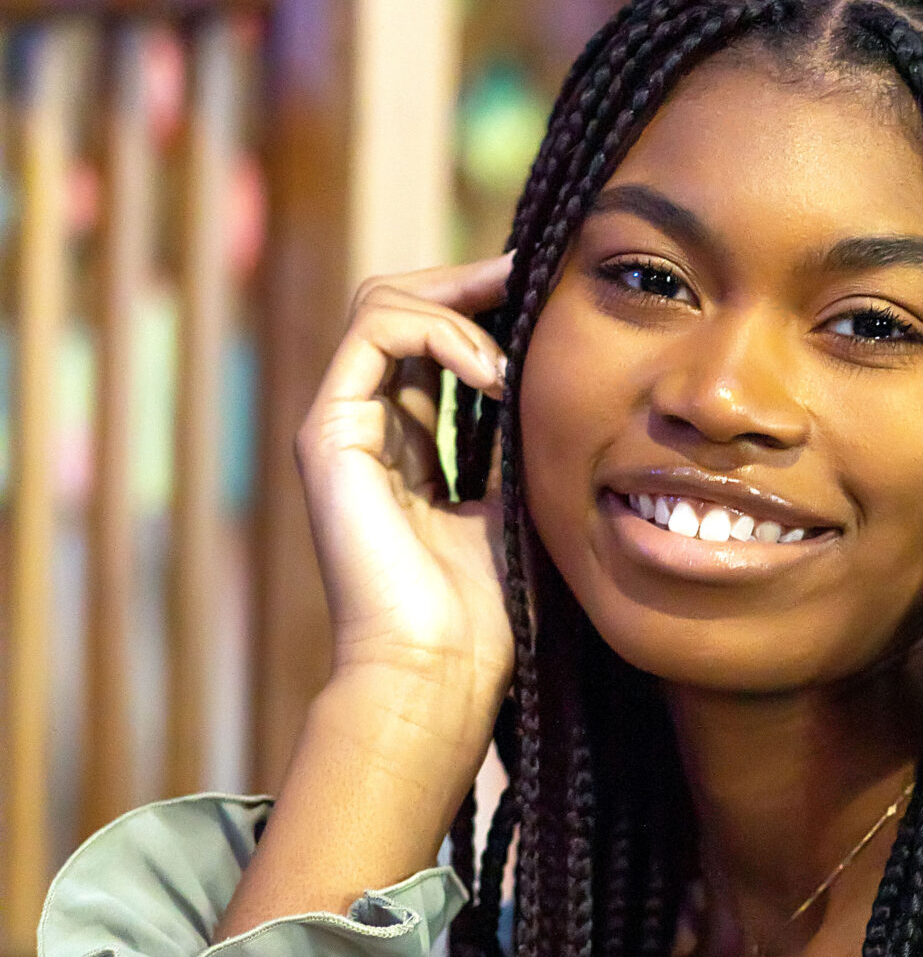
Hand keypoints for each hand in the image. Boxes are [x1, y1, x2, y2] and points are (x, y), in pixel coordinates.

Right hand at [216, 257, 521, 935]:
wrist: (439, 672)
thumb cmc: (487, 612)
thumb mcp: (519, 500)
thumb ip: (523, 438)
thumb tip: (559, 376)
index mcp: (408, 441)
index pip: (435, 335)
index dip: (487, 307)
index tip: (550, 300)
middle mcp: (367, 424)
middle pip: (403, 303)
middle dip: (471, 284)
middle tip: (536, 284)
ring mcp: (341, 425)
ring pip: (382, 302)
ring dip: (458, 305)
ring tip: (514, 354)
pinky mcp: (328, 432)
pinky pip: (375, 331)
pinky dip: (439, 332)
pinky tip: (492, 374)